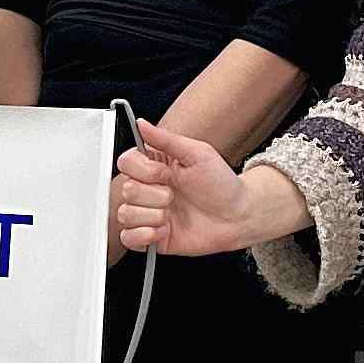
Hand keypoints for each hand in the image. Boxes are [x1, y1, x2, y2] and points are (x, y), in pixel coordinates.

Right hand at [111, 118, 295, 258]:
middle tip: (175, 196)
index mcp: (155, 166)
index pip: (126, 163)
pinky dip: (145, 236)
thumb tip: (142, 123)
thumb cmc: (222, 184)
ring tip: (172, 215)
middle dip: (155, 196)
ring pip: (125, 214)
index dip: (144, 171)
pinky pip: (129, 238)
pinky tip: (164, 230)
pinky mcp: (150, 237)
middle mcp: (148, 189)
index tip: (165, 174)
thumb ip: (166, 139)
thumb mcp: (198, 153)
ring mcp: (148, 214)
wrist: (237, 217)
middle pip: (126, 190)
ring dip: (153, 216)